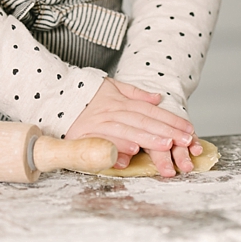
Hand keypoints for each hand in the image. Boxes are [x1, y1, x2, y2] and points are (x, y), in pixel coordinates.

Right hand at [65, 78, 197, 176]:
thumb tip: (157, 98)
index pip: (151, 111)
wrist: (52, 94)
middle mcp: (112, 111)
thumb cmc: (84, 95)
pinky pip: (102, 141)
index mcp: (120, 101)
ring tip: (165, 145)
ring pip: (127, 130)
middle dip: (166, 131)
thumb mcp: (111, 87)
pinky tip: (130, 154)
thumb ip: (135, 94)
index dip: (171, 120)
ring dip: (146, 139)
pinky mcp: (83, 134)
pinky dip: (116, 147)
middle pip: (144, 121)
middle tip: (184, 140)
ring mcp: (98, 122)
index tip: (188, 130)